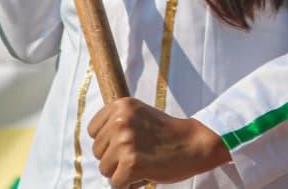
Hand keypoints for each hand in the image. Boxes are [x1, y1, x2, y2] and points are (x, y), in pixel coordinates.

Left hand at [87, 97, 230, 187]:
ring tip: (142, 163)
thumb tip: (96, 144)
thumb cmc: (166, 133)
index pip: (93, 131)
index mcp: (120, 106)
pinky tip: (144, 174)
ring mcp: (125, 142)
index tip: (126, 143)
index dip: (108, 142)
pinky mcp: (131, 164)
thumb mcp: (138, 114)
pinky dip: (129, 185)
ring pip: (105, 169)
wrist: (193, 143)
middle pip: (98, 152)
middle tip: (139, 154)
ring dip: (121, 172)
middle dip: (115, 158)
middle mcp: (120, 121)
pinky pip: (116, 184)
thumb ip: (116, 122)